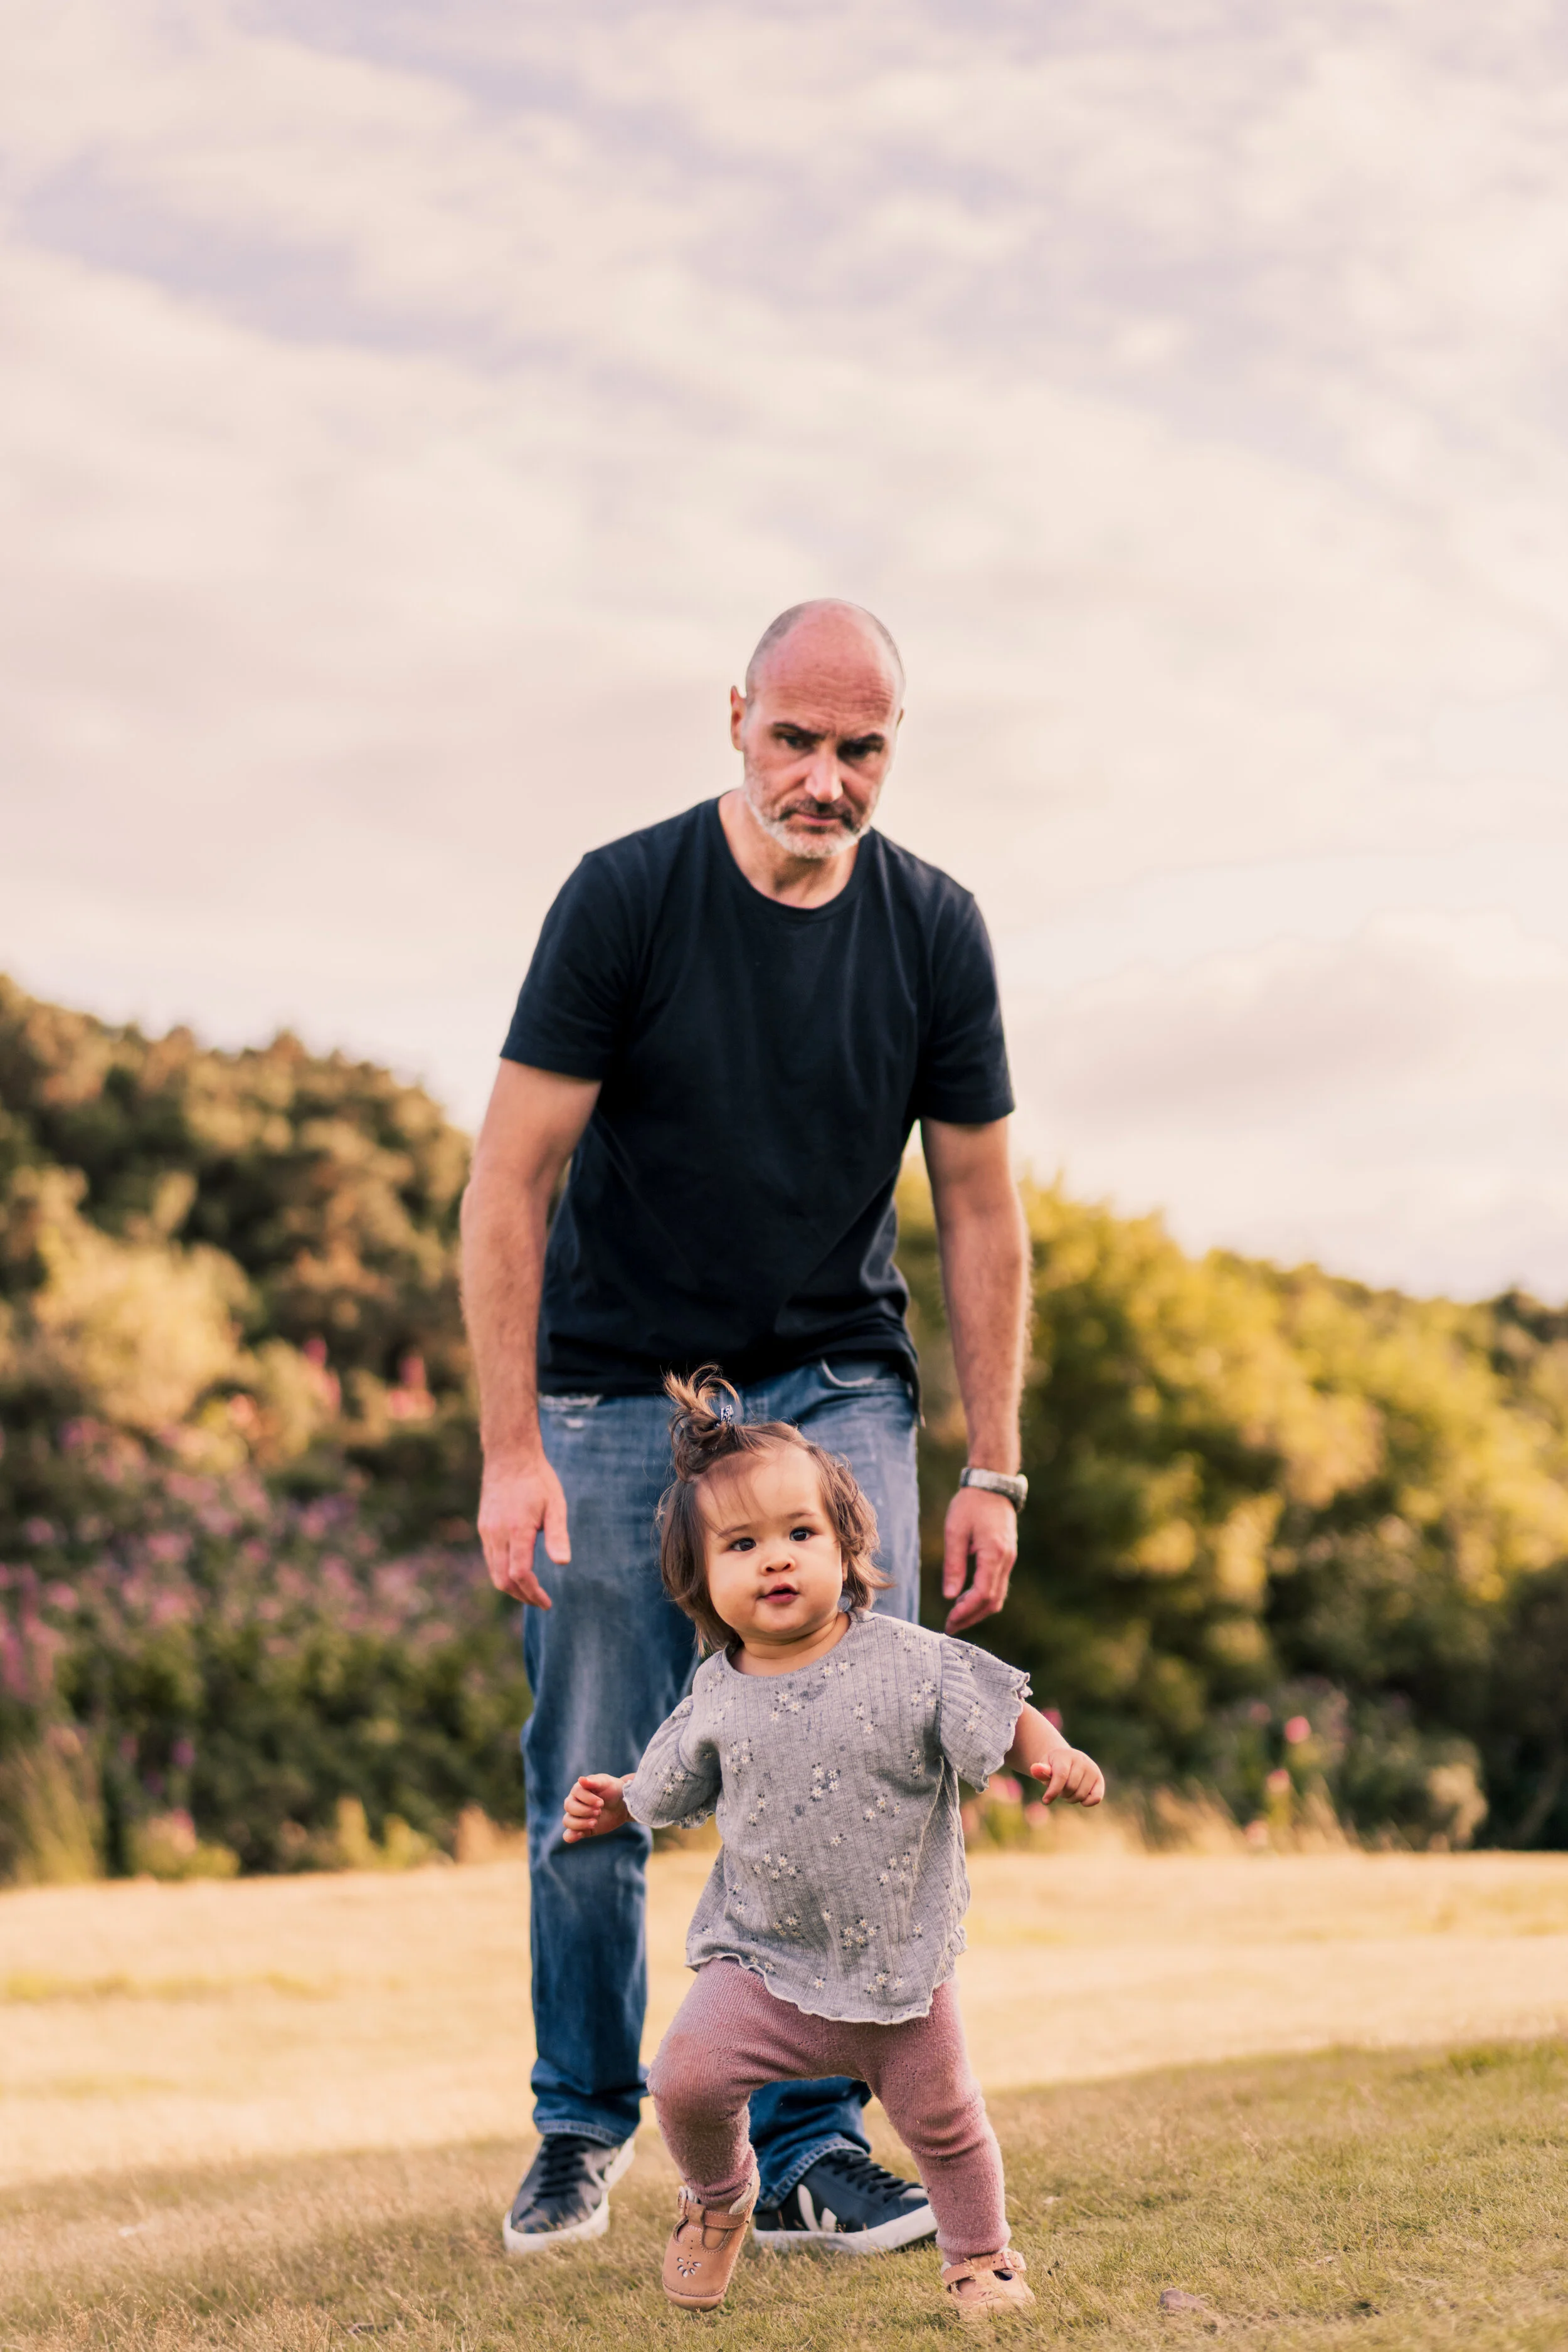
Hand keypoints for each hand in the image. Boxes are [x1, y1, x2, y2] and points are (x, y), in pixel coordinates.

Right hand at [478, 1452, 570, 1606]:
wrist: (509, 1455)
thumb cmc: (538, 1479)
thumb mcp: (556, 1505)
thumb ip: (558, 1535)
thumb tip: (563, 1563)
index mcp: (517, 1530)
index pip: (520, 1574)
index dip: (533, 1593)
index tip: (547, 1603)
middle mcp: (496, 1533)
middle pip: (502, 1580)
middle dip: (521, 1596)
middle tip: (540, 1602)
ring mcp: (487, 1531)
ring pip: (493, 1571)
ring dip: (511, 1587)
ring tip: (530, 1592)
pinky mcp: (484, 1527)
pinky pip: (490, 1558)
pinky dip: (502, 1572)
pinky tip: (518, 1571)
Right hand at [562, 1773, 631, 1842]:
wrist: (623, 1805)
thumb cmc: (613, 1790)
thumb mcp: (606, 1783)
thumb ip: (594, 1781)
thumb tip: (580, 1779)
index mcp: (578, 1789)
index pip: (576, 1793)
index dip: (588, 1799)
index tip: (601, 1803)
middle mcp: (574, 1802)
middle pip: (569, 1807)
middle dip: (584, 1811)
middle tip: (599, 1811)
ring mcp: (576, 1817)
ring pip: (567, 1821)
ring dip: (580, 1823)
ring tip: (595, 1822)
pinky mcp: (581, 1829)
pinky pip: (568, 1835)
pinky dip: (571, 1836)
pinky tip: (581, 1834)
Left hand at [941, 1484, 1017, 1632]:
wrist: (992, 1486)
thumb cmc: (970, 1504)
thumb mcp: (955, 1531)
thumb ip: (953, 1565)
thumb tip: (950, 1596)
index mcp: (994, 1553)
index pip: (983, 1593)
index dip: (966, 1611)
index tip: (949, 1621)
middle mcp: (1006, 1560)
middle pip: (993, 1601)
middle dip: (971, 1617)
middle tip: (950, 1627)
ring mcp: (1009, 1559)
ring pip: (997, 1596)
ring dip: (977, 1611)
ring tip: (956, 1617)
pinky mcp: (1007, 1557)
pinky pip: (998, 1585)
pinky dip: (983, 1598)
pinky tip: (966, 1599)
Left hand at [1030, 1748, 1104, 1807]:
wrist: (1067, 1759)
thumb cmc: (1053, 1765)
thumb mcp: (1044, 1765)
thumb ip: (1040, 1770)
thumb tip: (1035, 1769)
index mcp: (1066, 1755)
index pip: (1061, 1776)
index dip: (1053, 1791)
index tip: (1045, 1800)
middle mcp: (1081, 1760)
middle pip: (1070, 1787)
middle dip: (1061, 1794)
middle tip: (1059, 1790)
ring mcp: (1092, 1769)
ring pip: (1081, 1795)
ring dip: (1071, 1798)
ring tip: (1068, 1790)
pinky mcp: (1099, 1780)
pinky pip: (1096, 1798)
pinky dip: (1086, 1802)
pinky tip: (1081, 1798)